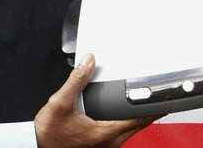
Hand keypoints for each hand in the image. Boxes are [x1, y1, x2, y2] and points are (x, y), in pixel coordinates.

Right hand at [34, 53, 161, 147]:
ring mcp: (105, 147)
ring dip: (136, 119)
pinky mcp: (98, 147)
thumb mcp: (60, 102)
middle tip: (156, 98)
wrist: (37, 145)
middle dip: (148, 112)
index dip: (154, 109)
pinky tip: (119, 115)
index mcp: (104, 133)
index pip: (139, 120)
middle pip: (138, 127)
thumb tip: (89, 62)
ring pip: (129, 132)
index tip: (165, 100)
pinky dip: (124, 124)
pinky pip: (119, 135)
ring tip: (139, 103)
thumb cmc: (48, 133)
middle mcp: (108, 143)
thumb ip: (77, 80)